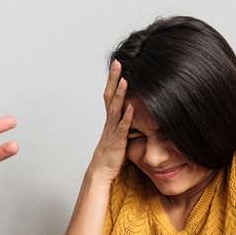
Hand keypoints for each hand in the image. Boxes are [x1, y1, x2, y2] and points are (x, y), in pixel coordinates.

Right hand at [87, 60, 134, 181]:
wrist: (100, 172)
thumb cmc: (110, 155)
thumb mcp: (119, 135)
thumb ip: (125, 122)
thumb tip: (135, 112)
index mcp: (110, 119)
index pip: (110, 95)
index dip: (113, 79)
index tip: (117, 64)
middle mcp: (109, 122)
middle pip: (110, 96)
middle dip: (114, 79)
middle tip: (117, 62)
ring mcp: (112, 131)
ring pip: (115, 109)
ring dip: (120, 94)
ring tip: (125, 79)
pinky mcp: (117, 142)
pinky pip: (122, 128)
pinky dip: (127, 117)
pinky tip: (132, 107)